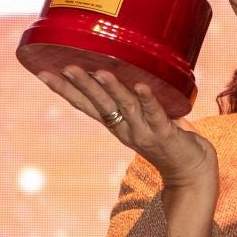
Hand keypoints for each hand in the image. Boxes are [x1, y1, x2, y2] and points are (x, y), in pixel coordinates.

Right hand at [39, 66, 216, 192]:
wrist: (192, 171)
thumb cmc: (170, 139)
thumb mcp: (146, 117)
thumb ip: (136, 97)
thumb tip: (128, 65)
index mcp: (116, 124)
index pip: (86, 105)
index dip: (65, 90)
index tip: (44, 73)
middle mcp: (125, 129)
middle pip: (100, 105)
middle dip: (83, 86)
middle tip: (66, 67)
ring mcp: (144, 133)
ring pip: (125, 108)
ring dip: (112, 90)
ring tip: (101, 72)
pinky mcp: (165, 135)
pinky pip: (155, 114)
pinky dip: (148, 100)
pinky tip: (140, 86)